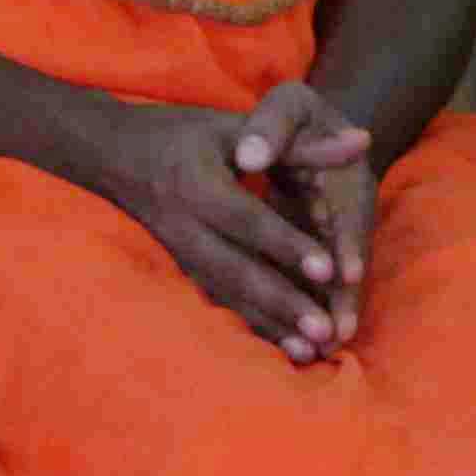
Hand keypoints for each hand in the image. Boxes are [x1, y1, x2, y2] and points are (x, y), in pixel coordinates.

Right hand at [53, 92, 351, 360]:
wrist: (113, 155)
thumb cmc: (184, 134)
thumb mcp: (237, 124)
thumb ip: (300, 142)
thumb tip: (362, 142)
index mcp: (197, 185)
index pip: (247, 220)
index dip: (287, 244)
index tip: (327, 268)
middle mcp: (184, 226)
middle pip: (237, 270)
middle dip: (282, 301)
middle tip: (324, 329)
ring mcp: (181, 254)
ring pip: (228, 296)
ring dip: (270, 326)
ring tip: (310, 351)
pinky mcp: (184, 271)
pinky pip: (220, 304)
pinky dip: (254, 328)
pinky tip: (287, 351)